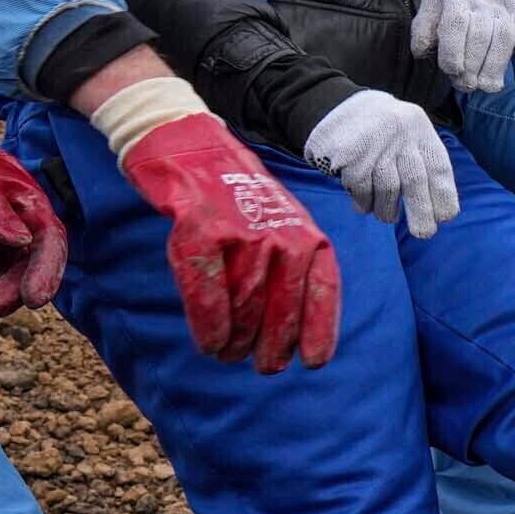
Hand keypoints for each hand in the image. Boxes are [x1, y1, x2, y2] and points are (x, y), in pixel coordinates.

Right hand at [116, 113, 339, 370]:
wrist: (192, 149)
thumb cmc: (238, 199)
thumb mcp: (283, 225)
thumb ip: (294, 267)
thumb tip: (294, 331)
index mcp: (307, 236)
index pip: (322, 291)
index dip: (319, 331)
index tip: (312, 363)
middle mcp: (282, 236)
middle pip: (280, 310)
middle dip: (272, 346)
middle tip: (263, 365)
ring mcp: (242, 234)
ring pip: (243, 308)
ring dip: (236, 341)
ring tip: (228, 354)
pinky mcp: (202, 233)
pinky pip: (208, 294)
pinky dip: (209, 324)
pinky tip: (209, 342)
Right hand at [303, 86, 459, 237]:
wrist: (333, 104)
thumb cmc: (379, 130)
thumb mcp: (407, 135)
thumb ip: (421, 163)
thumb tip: (436, 209)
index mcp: (419, 130)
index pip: (438, 167)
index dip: (443, 195)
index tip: (445, 217)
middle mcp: (399, 135)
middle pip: (415, 181)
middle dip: (421, 212)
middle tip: (424, 233)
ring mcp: (373, 145)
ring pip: (387, 189)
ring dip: (387, 209)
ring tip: (386, 215)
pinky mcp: (348, 155)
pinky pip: (360, 189)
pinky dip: (364, 202)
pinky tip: (363, 205)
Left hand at [410, 0, 514, 94]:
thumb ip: (425, 23)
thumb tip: (421, 52)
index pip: (455, 27)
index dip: (453, 55)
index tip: (452, 71)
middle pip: (479, 39)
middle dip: (471, 68)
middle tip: (467, 85)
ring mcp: (510, 6)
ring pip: (504, 41)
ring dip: (495, 69)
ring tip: (488, 86)